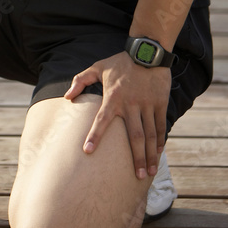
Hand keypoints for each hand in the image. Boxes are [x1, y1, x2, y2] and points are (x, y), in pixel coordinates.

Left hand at [64, 50, 170, 179]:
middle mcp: (131, 104)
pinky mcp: (160, 103)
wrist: (147, 51)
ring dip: (151, 154)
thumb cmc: (120, 61)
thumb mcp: (98, 67)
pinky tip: (159, 152)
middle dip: (137, 158)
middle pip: (134, 136)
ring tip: (151, 171)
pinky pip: (160, 125)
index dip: (94, 135)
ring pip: (150, 134)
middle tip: (138, 176)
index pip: (101, 120)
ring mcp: (147, 104)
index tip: (87, 151)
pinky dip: (160, 140)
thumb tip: (66, 97)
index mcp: (113, 97)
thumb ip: (80, 80)